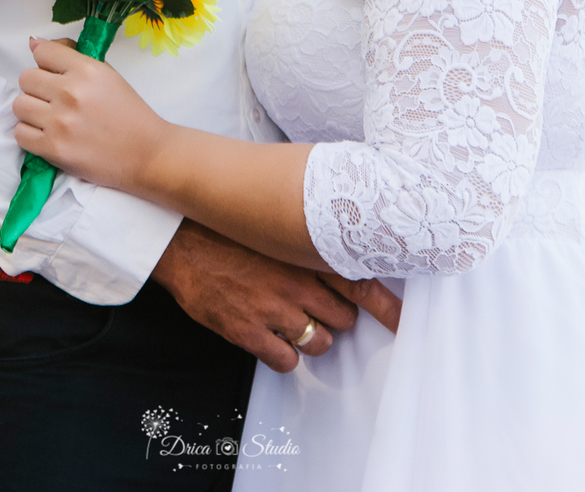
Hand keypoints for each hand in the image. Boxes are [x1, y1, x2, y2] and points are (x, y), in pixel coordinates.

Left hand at [13, 38, 163, 190]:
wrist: (146, 153)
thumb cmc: (128, 113)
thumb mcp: (107, 74)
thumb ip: (72, 58)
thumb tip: (35, 44)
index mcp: (87, 70)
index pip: (43, 52)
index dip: (45, 61)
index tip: (52, 71)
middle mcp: (70, 92)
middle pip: (26, 78)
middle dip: (36, 87)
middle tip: (52, 98)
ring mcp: (60, 122)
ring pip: (19, 105)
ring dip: (31, 111)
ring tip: (49, 117)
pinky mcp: (53, 149)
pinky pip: (20, 134)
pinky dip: (30, 134)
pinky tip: (47, 134)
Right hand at [153, 219, 386, 372]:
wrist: (181, 239)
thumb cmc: (228, 228)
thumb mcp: (274, 223)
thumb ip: (307, 237)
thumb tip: (335, 243)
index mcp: (305, 251)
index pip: (360, 281)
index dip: (386, 307)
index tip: (403, 322)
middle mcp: (296, 281)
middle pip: (343, 318)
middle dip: (336, 317)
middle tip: (319, 307)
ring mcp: (273, 309)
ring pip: (319, 342)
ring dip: (313, 337)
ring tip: (295, 322)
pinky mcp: (249, 331)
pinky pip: (285, 361)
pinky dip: (284, 355)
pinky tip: (273, 339)